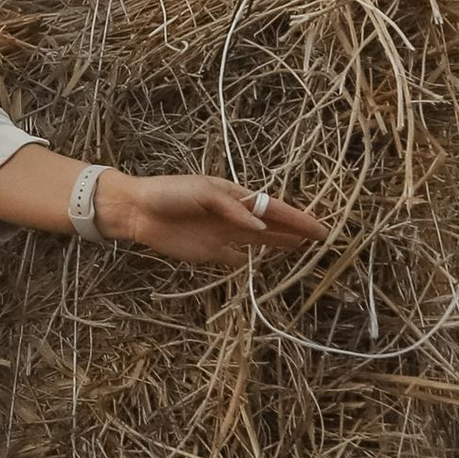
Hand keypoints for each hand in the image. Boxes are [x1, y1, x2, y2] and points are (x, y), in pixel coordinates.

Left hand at [99, 173, 323, 267]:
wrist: (136, 210)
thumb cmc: (169, 193)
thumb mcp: (202, 191)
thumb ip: (232, 208)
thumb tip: (259, 225)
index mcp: (233, 195)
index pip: (272, 207)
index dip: (297, 218)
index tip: (320, 228)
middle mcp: (233, 216)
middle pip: (271, 224)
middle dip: (295, 230)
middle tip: (322, 238)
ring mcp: (223, 235)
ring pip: (259, 240)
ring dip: (279, 243)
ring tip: (302, 248)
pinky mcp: (209, 253)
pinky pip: (235, 259)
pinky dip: (249, 262)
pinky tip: (263, 266)